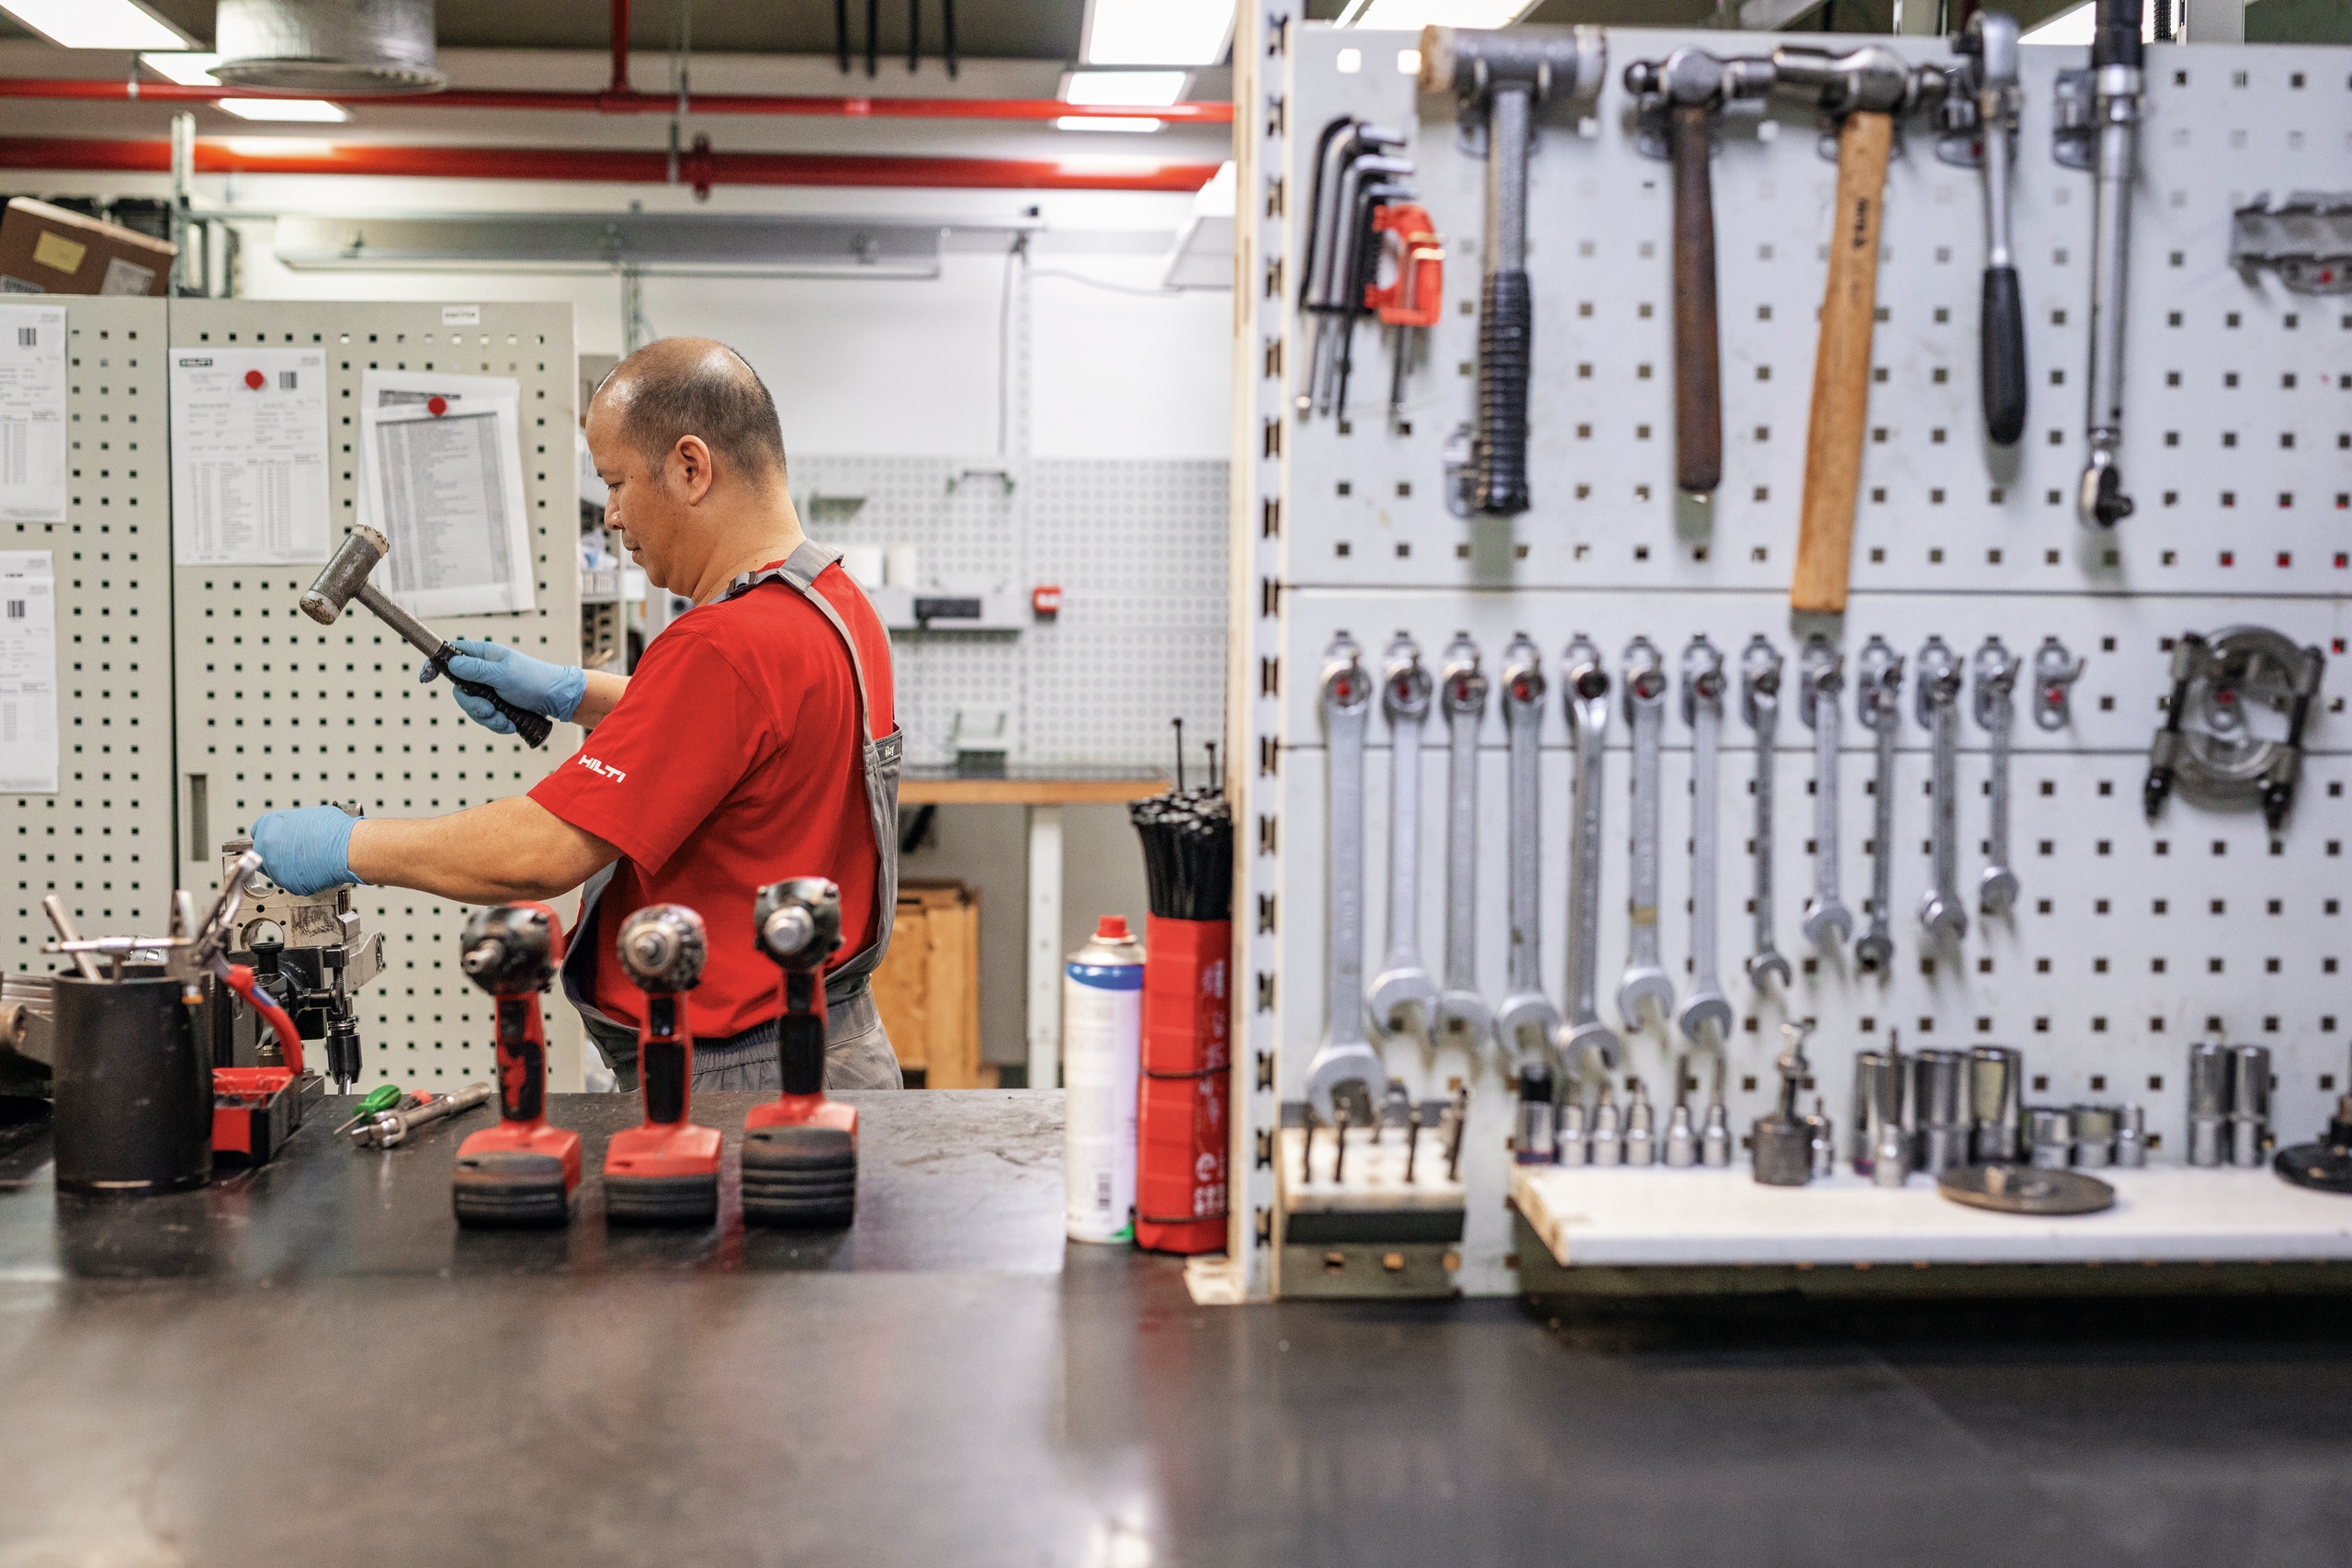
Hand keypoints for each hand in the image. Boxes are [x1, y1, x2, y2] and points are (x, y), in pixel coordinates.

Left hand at [252, 806, 360, 895]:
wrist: (347, 849)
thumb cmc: (334, 830)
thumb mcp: (308, 816)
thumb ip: (292, 824)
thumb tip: (295, 829)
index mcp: (269, 825)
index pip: (258, 832)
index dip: (271, 836)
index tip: (276, 840)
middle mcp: (267, 847)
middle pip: (262, 854)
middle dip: (275, 854)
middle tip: (293, 853)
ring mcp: (275, 868)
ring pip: (275, 871)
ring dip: (287, 868)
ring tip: (308, 861)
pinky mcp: (288, 885)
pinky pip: (291, 883)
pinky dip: (300, 879)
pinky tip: (314, 871)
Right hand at [425, 639, 586, 733]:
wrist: (558, 699)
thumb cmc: (534, 680)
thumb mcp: (504, 674)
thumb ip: (476, 670)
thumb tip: (451, 663)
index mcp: (484, 655)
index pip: (451, 654)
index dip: (436, 663)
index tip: (426, 678)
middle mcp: (483, 671)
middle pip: (459, 690)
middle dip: (473, 706)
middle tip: (491, 709)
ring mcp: (490, 689)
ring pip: (472, 707)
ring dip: (488, 718)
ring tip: (506, 720)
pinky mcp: (498, 705)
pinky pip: (486, 718)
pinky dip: (497, 724)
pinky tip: (511, 724)